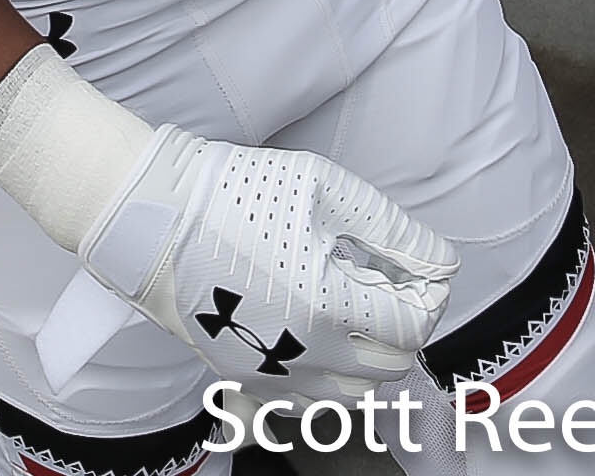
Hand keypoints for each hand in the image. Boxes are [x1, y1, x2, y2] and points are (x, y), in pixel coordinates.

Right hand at [80, 127, 457, 390]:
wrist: (154, 216)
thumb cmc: (234, 194)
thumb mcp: (325, 189)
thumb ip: (393, 230)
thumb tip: (440, 260)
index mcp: (329, 306)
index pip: (414, 324)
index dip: (428, 292)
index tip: (419, 267)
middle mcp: (305, 354)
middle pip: (390, 365)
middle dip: (402, 324)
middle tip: (387, 282)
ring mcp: (272, 374)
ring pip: (352, 394)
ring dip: (368, 358)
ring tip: (353, 309)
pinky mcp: (244, 379)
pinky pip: (306, 404)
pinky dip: (326, 380)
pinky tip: (317, 338)